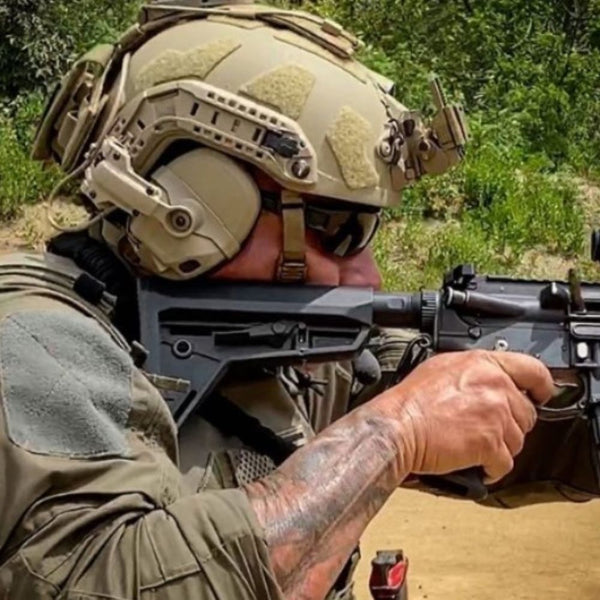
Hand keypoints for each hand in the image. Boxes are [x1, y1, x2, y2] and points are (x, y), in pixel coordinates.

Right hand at [382, 350, 554, 482]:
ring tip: (474, 446)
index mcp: (483, 363)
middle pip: (526, 412)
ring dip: (499, 447)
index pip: (534, 371)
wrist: (396, 427)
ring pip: (518, 440)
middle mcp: (495, 385)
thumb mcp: (442, 368)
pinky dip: (490, 468)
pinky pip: (505, 463)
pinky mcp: (491, 443)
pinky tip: (474, 463)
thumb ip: (474, 372)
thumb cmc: (409, 402)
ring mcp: (496, 414)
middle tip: (487, 428)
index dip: (541, 386)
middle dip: (509, 424)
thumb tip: (487, 379)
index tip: (540, 395)